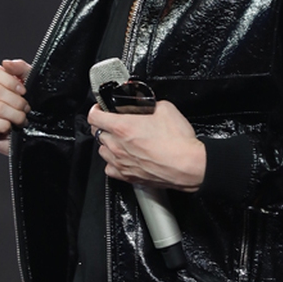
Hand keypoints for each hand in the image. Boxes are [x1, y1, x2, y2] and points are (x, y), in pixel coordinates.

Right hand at [0, 59, 31, 155]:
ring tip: (21, 121)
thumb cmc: (31, 111)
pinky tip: (9, 128)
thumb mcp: (32, 86)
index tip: (24, 91)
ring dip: (15, 116)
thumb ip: (22, 70)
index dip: (10, 81)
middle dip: (17, 102)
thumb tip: (6, 63)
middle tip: (26, 109)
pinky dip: (4, 125)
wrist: (34, 136)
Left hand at [88, 100, 205, 191]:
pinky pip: (110, 169)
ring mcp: (122, 163)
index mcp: (123, 127)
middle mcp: (118, 146)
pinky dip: (113, 162)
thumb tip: (148, 105)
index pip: (94, 116)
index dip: (96, 109)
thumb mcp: (166, 109)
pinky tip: (123, 158)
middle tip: (113, 122)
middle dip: (103, 125)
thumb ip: (150, 104)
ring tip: (119, 140)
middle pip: (97, 133)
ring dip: (107, 144)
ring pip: (102, 151)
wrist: (189, 166)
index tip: (100, 108)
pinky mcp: (128, 177)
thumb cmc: (178, 143)